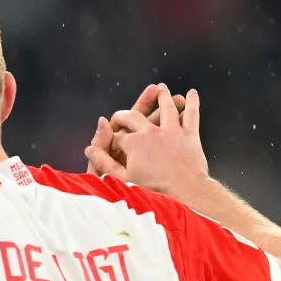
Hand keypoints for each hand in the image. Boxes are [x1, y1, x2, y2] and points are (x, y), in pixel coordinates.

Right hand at [84, 85, 208, 196]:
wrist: (186, 192)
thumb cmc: (155, 189)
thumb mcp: (124, 179)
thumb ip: (104, 162)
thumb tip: (88, 150)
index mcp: (133, 143)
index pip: (116, 135)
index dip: (110, 139)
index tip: (109, 146)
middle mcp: (151, 131)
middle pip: (134, 115)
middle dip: (124, 114)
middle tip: (120, 116)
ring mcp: (172, 131)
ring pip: (166, 107)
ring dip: (162, 96)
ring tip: (161, 88)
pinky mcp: (189, 135)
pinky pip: (191, 114)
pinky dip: (192, 103)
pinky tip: (191, 93)